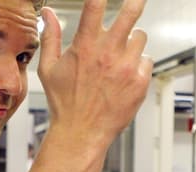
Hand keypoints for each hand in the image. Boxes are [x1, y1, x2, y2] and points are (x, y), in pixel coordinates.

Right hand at [38, 0, 151, 148]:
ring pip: (140, 37)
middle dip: (135, 2)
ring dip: (132, 40)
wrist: (82, 133)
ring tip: (120, 55)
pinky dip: (139, 64)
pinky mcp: (140, 82)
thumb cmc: (64, 103)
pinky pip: (147, 60)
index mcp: (85, 46)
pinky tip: (125, 75)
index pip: (95, 6)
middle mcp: (108, 54)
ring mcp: (127, 68)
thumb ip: (50, 36)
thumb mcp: (49, 68)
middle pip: (130, 13)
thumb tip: (48, 12)